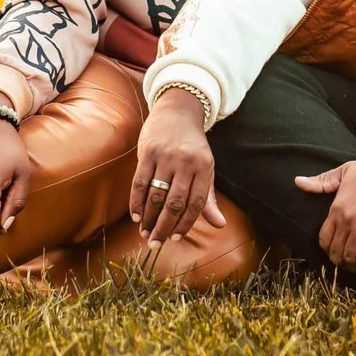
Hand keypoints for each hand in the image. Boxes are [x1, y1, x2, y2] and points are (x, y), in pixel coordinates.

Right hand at [129, 88, 226, 246]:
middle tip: (156, 243)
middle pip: (174, 203)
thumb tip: (220, 225)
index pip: (195, 203)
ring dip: (148, 217)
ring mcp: (166, 157)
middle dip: (164, 226)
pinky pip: (140, 182)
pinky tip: (135, 216)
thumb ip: (209, 198)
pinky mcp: (148, 152)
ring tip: (144, 232)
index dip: (185, 223)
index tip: (175, 238)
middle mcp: (186, 163)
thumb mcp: (206, 169)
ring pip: (156, 195)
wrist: (177, 112)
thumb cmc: (193, 147)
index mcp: (204, 168)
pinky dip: (136, 202)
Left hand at [308, 135, 355, 274]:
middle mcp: (347, 219)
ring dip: (351, 265)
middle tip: (346, 262)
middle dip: (339, 260)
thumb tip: (298, 182)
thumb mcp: (344, 171)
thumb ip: (321, 181)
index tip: (333, 251)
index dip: (327, 248)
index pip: (324, 238)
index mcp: (337, 207)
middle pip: (336, 251)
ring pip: (350, 256)